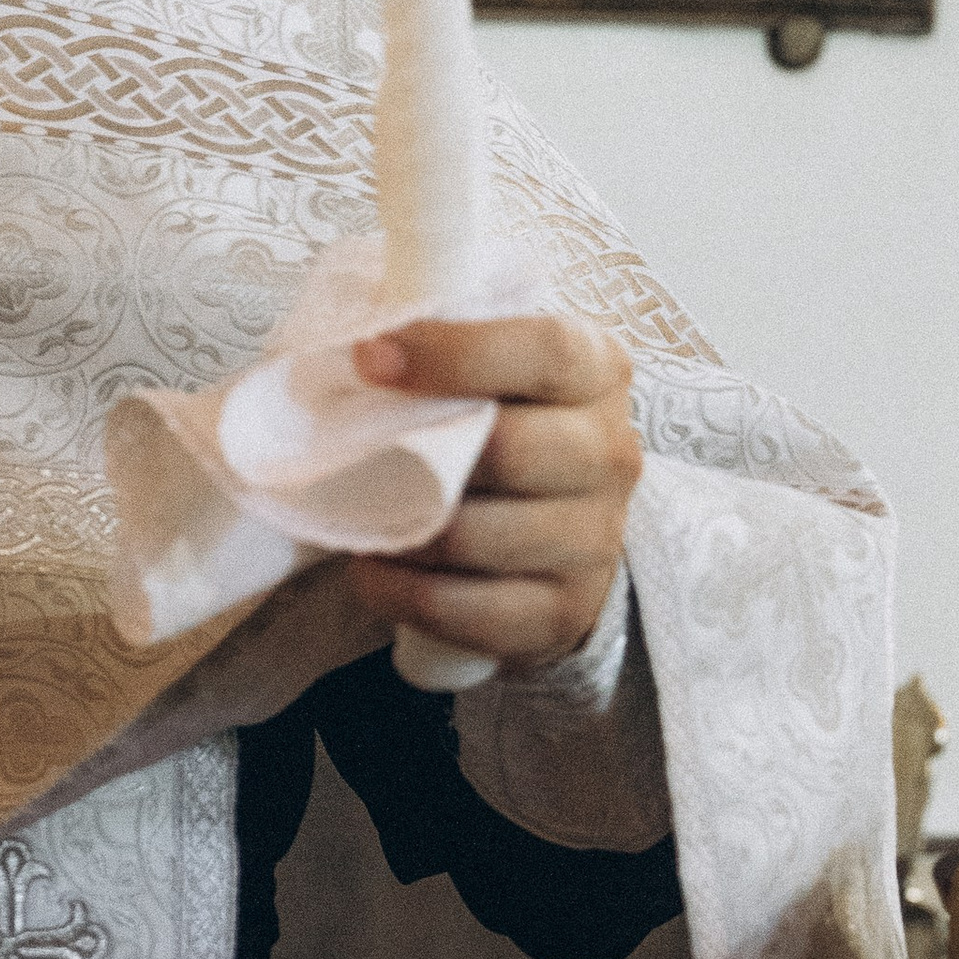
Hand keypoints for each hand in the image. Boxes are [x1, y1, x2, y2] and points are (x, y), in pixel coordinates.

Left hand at [343, 315, 640, 674]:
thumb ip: (445, 345)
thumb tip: (351, 345)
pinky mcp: (561, 613)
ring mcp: (594, 540)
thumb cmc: (503, 426)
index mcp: (596, 372)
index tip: (371, 357)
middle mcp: (610, 454)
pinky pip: (461, 608)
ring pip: (474, 536)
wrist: (560, 533)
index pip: (547, 352)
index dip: (458, 353)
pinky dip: (399, 590)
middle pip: (510, 450)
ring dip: (396, 527)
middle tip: (348, 453)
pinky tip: (373, 570)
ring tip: (357, 513)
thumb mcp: (492, 370)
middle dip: (417, 453)